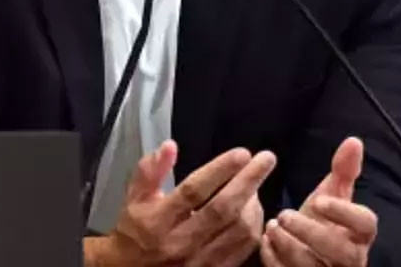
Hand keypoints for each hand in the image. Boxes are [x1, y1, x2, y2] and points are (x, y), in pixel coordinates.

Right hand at [83, 139, 276, 266]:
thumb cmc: (135, 232)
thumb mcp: (133, 198)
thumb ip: (150, 171)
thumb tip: (170, 146)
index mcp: (158, 221)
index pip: (193, 191)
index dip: (219, 170)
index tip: (242, 153)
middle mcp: (180, 242)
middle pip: (223, 210)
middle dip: (249, 181)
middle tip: (266, 159)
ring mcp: (200, 261)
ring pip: (239, 231)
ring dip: (254, 204)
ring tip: (255, 185)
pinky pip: (244, 250)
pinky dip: (255, 227)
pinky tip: (254, 211)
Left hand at [260, 137, 377, 266]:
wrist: (310, 253)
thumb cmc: (325, 223)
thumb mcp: (333, 197)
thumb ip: (344, 171)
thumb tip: (354, 140)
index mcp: (360, 233)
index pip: (366, 224)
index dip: (345, 213)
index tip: (319, 200)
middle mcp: (351, 258)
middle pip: (343, 253)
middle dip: (312, 233)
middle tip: (283, 214)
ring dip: (289, 248)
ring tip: (270, 226)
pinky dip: (275, 262)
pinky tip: (264, 243)